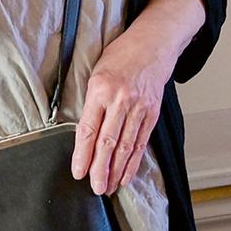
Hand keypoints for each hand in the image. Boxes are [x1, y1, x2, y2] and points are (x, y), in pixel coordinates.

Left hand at [71, 26, 174, 195]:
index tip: (78, 172)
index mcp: (101, 89)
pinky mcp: (152, 112)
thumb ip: (91, 102)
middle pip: (107, 142)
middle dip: (100, 169)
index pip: (88, 129)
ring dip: (116, 171)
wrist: (153, 44)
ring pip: (125, 146)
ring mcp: (138, 107)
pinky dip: (134, 161)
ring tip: (109, 187)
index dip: (82, 154)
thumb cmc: (121, 56)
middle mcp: (120, 99)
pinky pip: (141, 142)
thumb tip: (83, 134)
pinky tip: (127, 174)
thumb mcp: (97, 73)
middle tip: (95, 187)